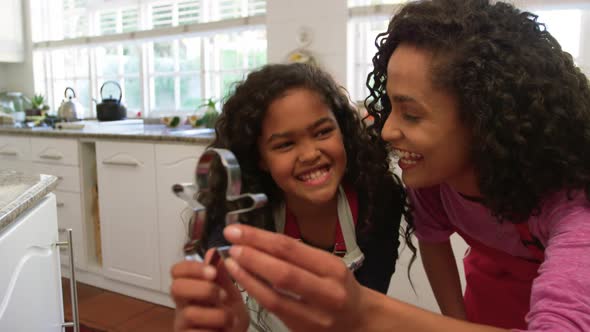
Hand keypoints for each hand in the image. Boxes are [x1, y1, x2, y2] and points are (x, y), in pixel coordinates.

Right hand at [170, 248, 249, 331]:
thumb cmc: (230, 316)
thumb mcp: (230, 292)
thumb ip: (222, 275)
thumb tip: (213, 251)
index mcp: (191, 287)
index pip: (177, 270)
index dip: (193, 268)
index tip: (213, 271)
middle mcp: (183, 305)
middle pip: (175, 288)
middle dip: (203, 289)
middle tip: (223, 296)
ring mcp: (182, 324)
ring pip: (190, 313)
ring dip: (218, 315)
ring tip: (231, 319)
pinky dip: (214, 331)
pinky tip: (223, 330)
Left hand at [221, 224, 369, 331]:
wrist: (359, 321)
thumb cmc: (340, 287)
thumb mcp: (329, 264)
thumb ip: (299, 254)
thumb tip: (258, 239)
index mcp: (333, 269)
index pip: (290, 248)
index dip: (259, 238)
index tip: (237, 230)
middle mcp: (327, 293)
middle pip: (283, 273)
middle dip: (252, 256)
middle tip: (231, 244)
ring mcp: (315, 316)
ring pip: (275, 296)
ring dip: (248, 277)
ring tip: (231, 262)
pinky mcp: (303, 330)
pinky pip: (274, 310)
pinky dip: (255, 293)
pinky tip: (243, 281)